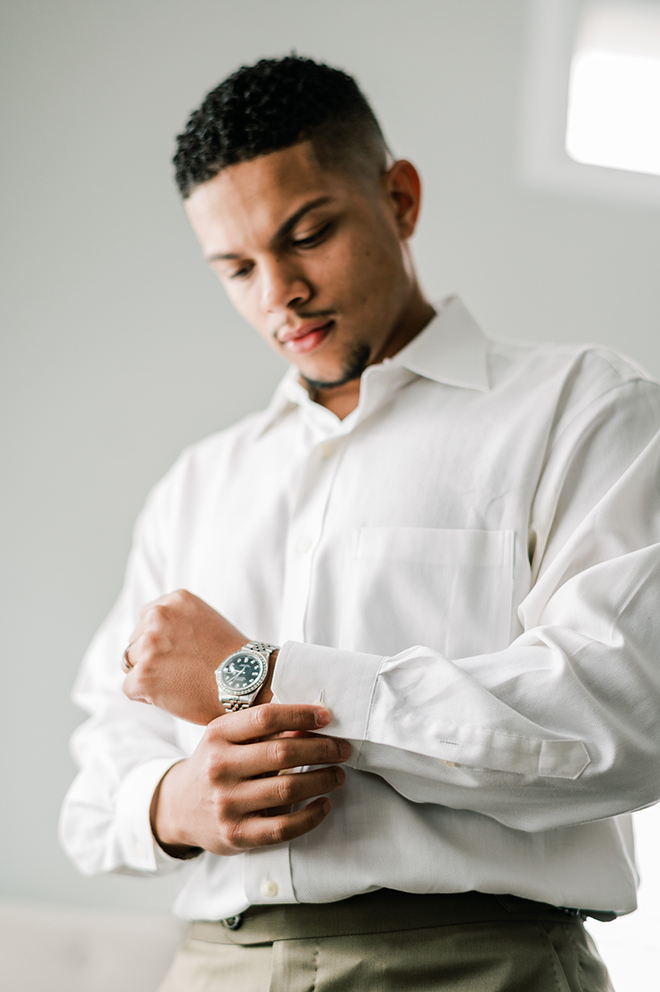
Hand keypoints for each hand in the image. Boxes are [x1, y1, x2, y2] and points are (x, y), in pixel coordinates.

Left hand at [122, 589, 248, 723]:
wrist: (248, 682)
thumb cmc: (232, 658)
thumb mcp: (205, 620)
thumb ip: (176, 620)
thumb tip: (146, 635)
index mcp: (174, 600)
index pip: (147, 619)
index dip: (160, 640)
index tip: (178, 652)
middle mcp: (159, 616)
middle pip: (136, 641)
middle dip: (152, 657)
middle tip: (182, 671)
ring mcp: (149, 646)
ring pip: (131, 664)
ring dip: (149, 675)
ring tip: (179, 683)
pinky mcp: (144, 675)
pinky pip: (130, 688)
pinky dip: (146, 697)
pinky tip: (172, 696)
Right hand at [152, 703, 349, 855]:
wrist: (180, 807)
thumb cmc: (216, 764)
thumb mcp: (228, 738)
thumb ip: (263, 730)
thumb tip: (314, 722)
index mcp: (218, 735)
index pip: (265, 718)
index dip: (301, 714)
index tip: (327, 716)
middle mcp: (219, 768)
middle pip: (282, 753)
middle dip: (321, 749)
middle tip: (342, 748)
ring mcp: (226, 803)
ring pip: (287, 789)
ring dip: (322, 780)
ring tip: (338, 774)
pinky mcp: (236, 835)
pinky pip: (283, 828)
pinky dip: (311, 816)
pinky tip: (324, 804)